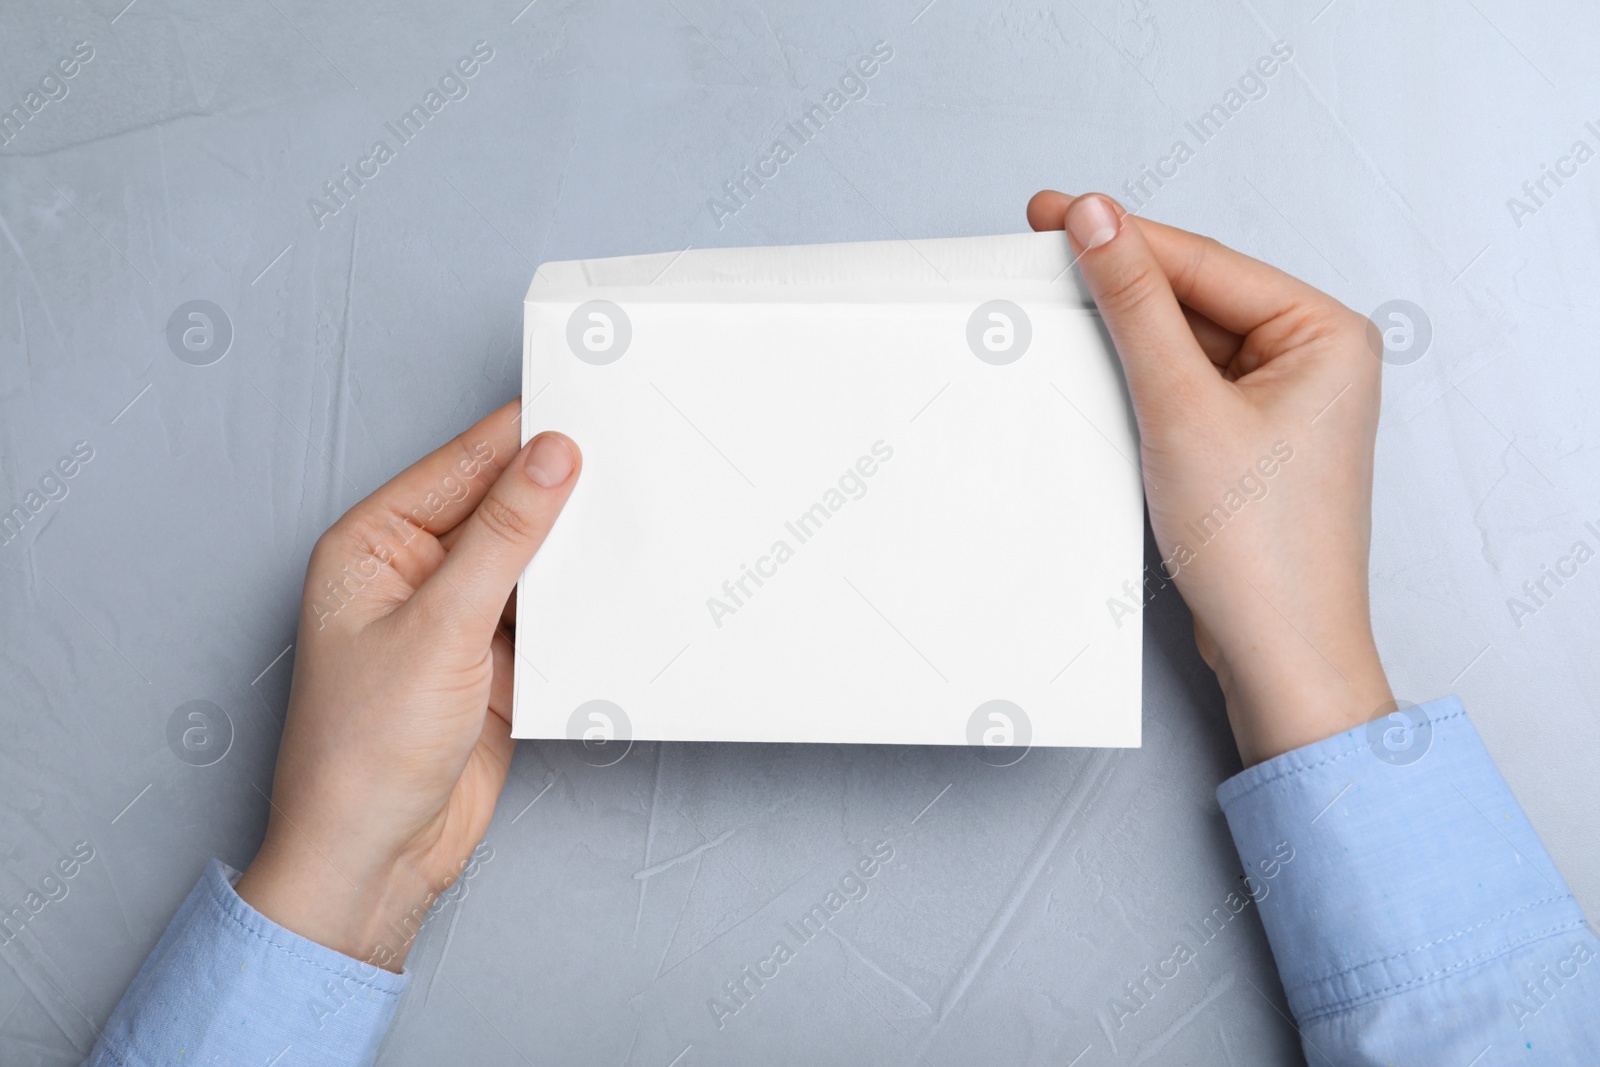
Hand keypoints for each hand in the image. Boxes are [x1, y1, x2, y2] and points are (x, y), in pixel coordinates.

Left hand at [234, 401, 580, 969]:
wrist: (375, 860)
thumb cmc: (364, 751)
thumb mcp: (442, 626)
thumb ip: (505, 537)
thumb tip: (551, 457)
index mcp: (374, 543)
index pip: (463, 465)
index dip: (526, 435)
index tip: (592, 407)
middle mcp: (413, 573)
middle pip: (501, 507)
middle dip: (560, 490)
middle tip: (631, 459)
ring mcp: (454, 619)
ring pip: (531, 561)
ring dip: (575, 551)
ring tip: (637, 520)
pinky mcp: (491, 663)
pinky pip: (546, 614)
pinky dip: (580, 606)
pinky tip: (619, 590)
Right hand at [1028, 191, 1391, 766]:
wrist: (1280, 655)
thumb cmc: (1261, 548)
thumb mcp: (1181, 408)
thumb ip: (1137, 305)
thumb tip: (1097, 220)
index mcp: (1326, 333)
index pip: (1205, 263)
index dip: (1123, 236)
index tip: (1052, 210)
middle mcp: (1313, 359)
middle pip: (1195, 296)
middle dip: (1119, 278)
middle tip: (1039, 246)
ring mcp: (1282, 403)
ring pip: (1184, 341)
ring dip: (1123, 330)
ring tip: (1053, 303)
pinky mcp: (1248, 442)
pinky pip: (1185, 386)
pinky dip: (1137, 377)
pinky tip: (1091, 367)